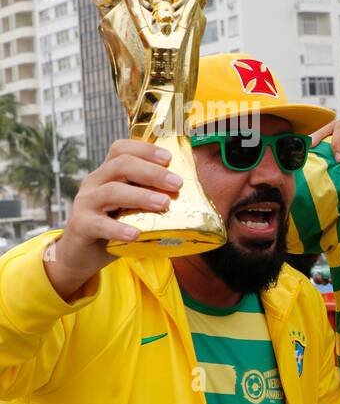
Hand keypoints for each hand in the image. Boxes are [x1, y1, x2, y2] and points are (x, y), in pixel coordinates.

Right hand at [44, 139, 182, 301]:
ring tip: (163, 204)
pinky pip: (99, 224)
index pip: (121, 149)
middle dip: (152, 172)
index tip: (169, 159)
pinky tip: (134, 234)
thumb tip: (193, 190)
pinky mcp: (80, 225)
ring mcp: (85, 202)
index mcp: (108, 173)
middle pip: (121, 165)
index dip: (145, 150)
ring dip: (140, 196)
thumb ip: (153, 195)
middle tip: (176, 184)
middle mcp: (95, 182)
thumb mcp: (133, 207)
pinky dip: (118, 228)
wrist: (82, 254)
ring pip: (112, 191)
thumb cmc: (115, 225)